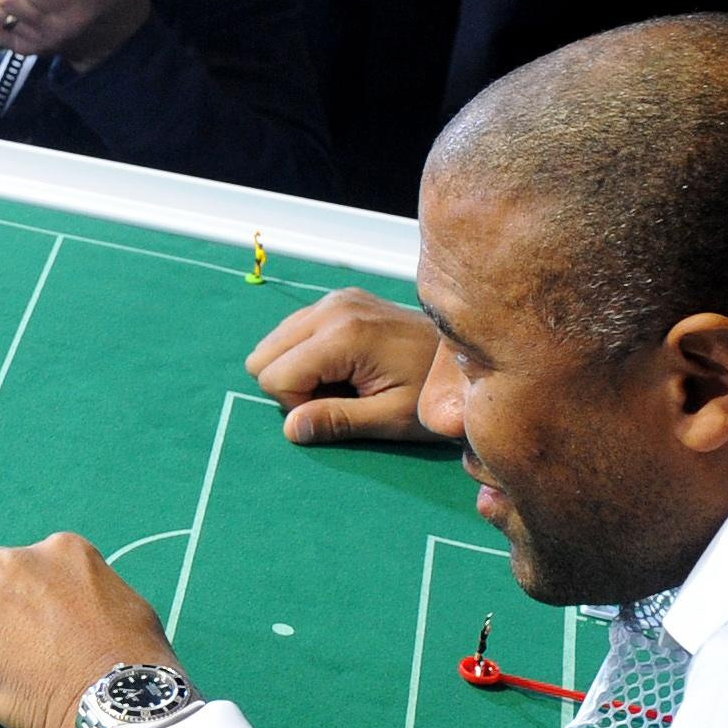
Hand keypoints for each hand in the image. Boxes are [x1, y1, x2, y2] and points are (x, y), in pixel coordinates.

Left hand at [0, 534, 181, 727]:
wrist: (124, 703)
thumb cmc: (138, 660)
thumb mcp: (123, 600)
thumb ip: (84, 590)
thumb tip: (69, 603)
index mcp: (55, 551)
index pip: (12, 570)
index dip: (20, 607)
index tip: (33, 634)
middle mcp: (12, 567)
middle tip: (26, 668)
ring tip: (14, 692)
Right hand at [245, 285, 442, 444]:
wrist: (465, 357)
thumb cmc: (433, 394)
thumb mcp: (389, 418)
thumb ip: (337, 421)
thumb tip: (290, 428)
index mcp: (343, 335)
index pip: (274, 375)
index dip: (297, 405)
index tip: (338, 410)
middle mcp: (332, 308)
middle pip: (262, 356)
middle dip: (290, 386)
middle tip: (337, 397)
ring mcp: (335, 299)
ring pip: (272, 342)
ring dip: (297, 370)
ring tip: (342, 381)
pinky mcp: (340, 299)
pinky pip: (293, 330)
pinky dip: (306, 354)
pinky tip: (342, 365)